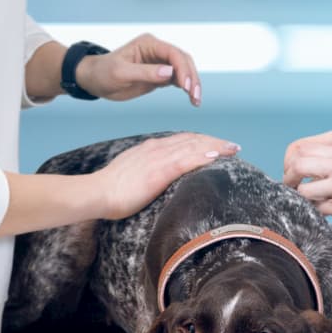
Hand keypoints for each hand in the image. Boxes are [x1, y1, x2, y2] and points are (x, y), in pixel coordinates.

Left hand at [77, 34, 201, 105]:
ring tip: (196, 101)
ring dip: (192, 84)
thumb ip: (145, 72)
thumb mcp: (121, 74)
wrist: (95, 80)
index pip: (173, 53)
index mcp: (149, 44)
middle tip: (195, 97)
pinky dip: (187, 88)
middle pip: (183, 60)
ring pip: (184, 70)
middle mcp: (157, 50)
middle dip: (192, 78)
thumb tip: (169, 72)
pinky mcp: (160, 75)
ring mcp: (160, 62)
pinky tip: (191, 99)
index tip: (187, 87)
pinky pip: (179, 79)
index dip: (183, 69)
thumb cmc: (103, 73)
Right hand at [96, 133, 238, 218]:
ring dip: (216, 146)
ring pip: (193, 146)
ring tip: (233, 148)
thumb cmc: (111, 191)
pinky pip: (186, 160)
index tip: (217, 145)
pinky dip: (203, 155)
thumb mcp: (133, 175)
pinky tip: (217, 155)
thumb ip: (148, 173)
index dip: (202, 141)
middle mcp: (156, 148)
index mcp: (150, 149)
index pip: (182, 140)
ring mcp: (158, 158)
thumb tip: (157, 181)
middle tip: (233, 146)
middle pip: (192, 140)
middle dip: (214, 141)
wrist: (97, 192)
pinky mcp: (159, 170)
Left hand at [285, 145, 331, 234]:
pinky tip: (322, 214)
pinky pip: (317, 210)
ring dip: (303, 200)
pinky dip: (315, 213)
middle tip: (291, 190)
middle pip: (298, 166)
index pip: (305, 150)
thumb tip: (315, 175)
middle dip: (289, 179)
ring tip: (310, 205)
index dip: (293, 163)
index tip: (293, 174)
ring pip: (304, 191)